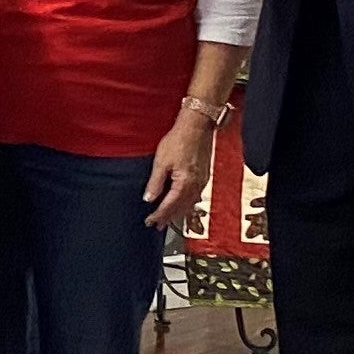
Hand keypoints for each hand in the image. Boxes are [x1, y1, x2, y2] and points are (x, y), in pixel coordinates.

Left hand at [145, 105, 224, 233]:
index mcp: (184, 184)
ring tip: (168, 219)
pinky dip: (187, 204)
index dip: (159, 215)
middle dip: (168, 218)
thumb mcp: (161, 162)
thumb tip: (149, 199)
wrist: (197, 127)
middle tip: (158, 226)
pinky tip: (182, 204)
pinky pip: (195, 196)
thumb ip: (155, 183)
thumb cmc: (179, 140)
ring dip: (178, 213)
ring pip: (189, 204)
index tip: (149, 222)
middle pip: (181, 208)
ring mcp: (202, 181)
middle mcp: (196, 186)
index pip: (169, 206)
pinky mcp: (204, 176)